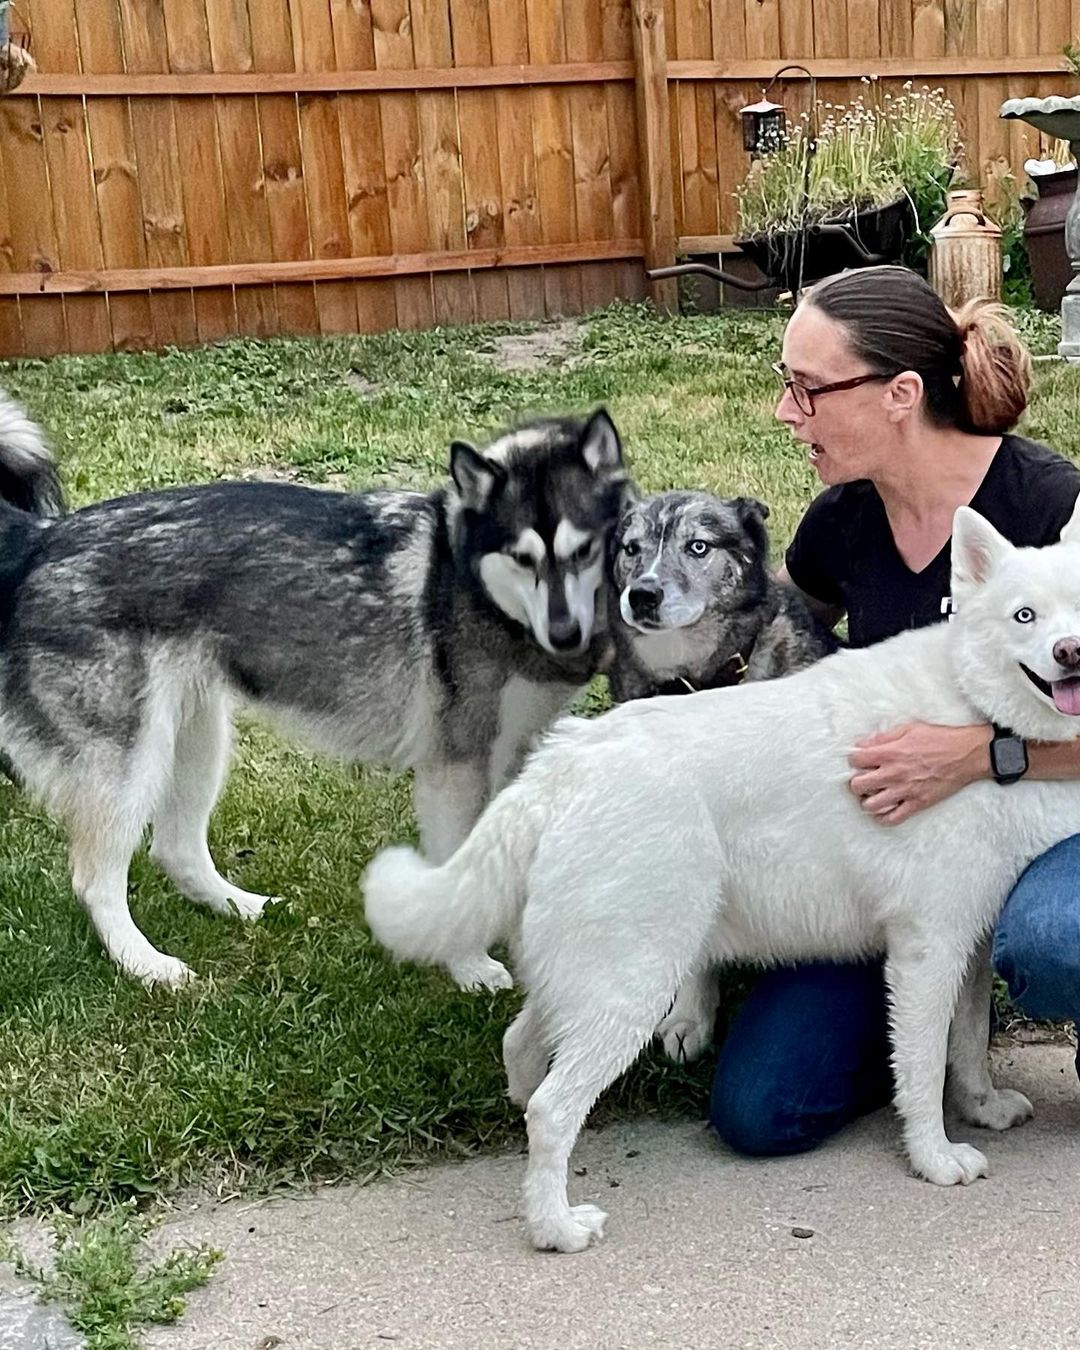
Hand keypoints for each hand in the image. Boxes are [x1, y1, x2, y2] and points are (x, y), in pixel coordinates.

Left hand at [848, 721, 991, 825]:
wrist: (967, 754)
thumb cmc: (940, 739)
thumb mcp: (910, 729)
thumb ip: (884, 737)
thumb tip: (862, 744)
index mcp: (890, 753)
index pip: (856, 760)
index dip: (854, 760)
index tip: (859, 761)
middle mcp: (894, 773)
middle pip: (858, 785)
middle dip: (856, 782)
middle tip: (863, 780)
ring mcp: (905, 790)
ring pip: (871, 806)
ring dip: (867, 801)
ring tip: (873, 795)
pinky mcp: (918, 803)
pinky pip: (893, 818)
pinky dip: (884, 817)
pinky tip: (884, 810)